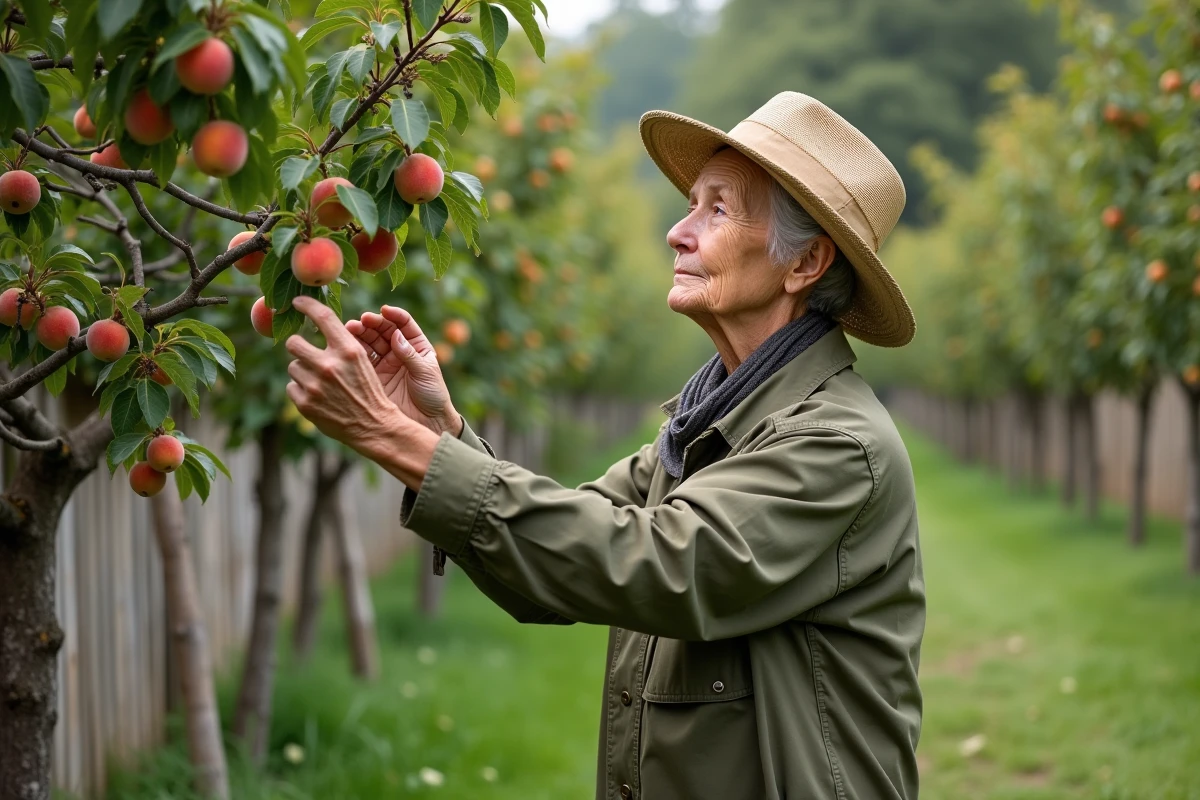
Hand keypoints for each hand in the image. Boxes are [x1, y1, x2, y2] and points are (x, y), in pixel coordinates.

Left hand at [285, 296, 413, 451]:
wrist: (374, 425)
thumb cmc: (368, 389)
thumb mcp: (362, 360)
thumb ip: (340, 343)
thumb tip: (315, 323)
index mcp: (348, 350)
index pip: (322, 316)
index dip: (306, 305)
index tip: (297, 302)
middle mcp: (330, 365)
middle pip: (294, 343)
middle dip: (297, 346)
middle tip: (306, 353)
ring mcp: (315, 385)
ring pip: (293, 367)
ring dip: (303, 372)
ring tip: (321, 382)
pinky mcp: (305, 403)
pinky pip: (291, 387)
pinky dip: (302, 390)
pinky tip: (318, 397)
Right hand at [344, 305, 461, 435]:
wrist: (427, 423)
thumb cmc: (433, 396)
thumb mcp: (425, 373)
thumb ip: (410, 355)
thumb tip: (396, 335)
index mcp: (416, 346)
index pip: (403, 324)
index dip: (394, 315)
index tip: (384, 311)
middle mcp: (398, 351)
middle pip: (383, 331)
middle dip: (372, 323)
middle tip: (361, 321)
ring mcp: (384, 363)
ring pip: (370, 342)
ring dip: (360, 334)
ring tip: (349, 328)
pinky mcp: (372, 376)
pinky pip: (361, 360)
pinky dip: (353, 350)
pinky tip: (345, 344)